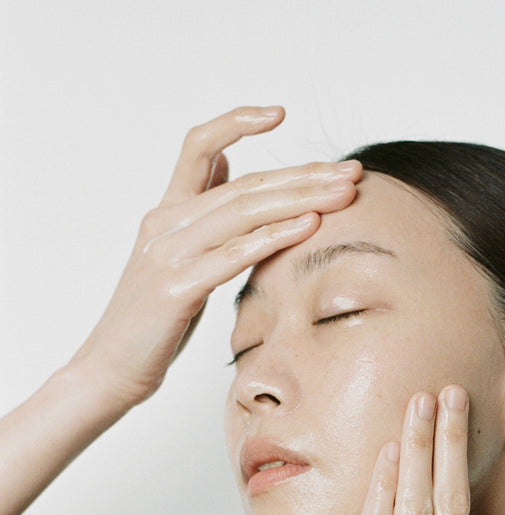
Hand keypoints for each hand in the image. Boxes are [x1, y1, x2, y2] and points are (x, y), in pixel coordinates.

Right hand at [70, 105, 360, 407]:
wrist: (110, 368)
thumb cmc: (153, 320)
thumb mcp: (178, 257)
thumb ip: (201, 212)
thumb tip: (226, 168)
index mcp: (167, 212)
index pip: (199, 145)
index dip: (237, 121)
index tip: (281, 113)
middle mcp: (166, 223)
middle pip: (244, 183)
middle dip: (303, 175)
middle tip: (350, 171)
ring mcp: (169, 253)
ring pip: (243, 211)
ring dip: (301, 199)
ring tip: (344, 194)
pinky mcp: (176, 288)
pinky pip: (234, 254)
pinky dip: (275, 237)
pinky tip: (310, 227)